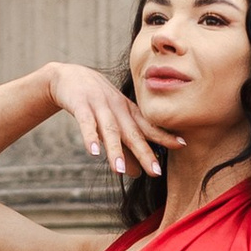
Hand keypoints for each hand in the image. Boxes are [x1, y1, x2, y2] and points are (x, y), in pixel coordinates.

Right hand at [43, 59, 176, 183]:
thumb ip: (124, 148)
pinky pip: (86, 122)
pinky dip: (89, 136)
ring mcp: (99, 105)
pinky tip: (92, 152)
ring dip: (115, 150)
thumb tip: (137, 174)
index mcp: (128, 112)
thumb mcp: (112, 124)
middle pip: (132, 132)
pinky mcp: (80, 104)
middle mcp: (117, 108)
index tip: (182, 145)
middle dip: (144, 152)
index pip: (148, 126)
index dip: (164, 135)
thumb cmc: (96, 103)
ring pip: (109, 130)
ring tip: (120, 170)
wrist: (69, 76)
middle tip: (156, 172)